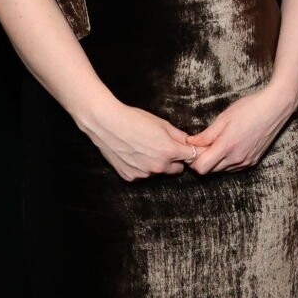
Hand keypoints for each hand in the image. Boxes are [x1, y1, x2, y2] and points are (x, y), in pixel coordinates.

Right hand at [79, 100, 195, 181]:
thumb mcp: (161, 123)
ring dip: (156, 164)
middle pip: (176, 169)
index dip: (190, 152)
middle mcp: (158, 167)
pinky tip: (133, 154)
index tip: (186, 149)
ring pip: (158, 172)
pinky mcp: (130, 177)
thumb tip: (189, 142)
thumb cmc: (134, 119)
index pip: (191, 157)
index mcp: (169, 152)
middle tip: (162, 147)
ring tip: (143, 148)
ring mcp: (143, 174)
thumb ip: (178, 135)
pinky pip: (142, 175)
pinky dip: (141, 167)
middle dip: (174, 160)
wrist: (107, 123)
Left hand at [186, 86, 297, 173]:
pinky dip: (227, 161)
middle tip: (203, 145)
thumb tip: (190, 143)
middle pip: (210, 171)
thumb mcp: (224, 118)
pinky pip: (234, 168)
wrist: (275, 108)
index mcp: (227, 146)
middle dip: (203, 160)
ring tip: (217, 144)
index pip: (201, 168)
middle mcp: (236, 158)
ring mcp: (246, 161)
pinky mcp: (253, 161)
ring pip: (222, 170)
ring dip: (215, 162)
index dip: (193, 160)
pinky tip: (229, 147)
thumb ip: (206, 135)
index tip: (193, 149)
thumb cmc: (249, 108)